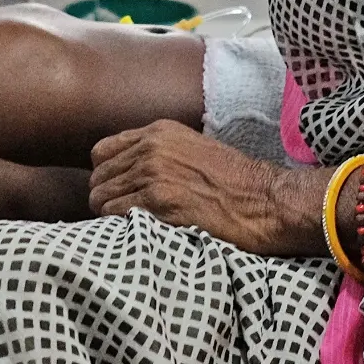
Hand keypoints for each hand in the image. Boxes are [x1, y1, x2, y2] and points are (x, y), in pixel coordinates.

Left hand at [89, 120, 327, 257]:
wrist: (265, 201)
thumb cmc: (235, 182)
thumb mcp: (193, 150)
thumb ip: (159, 153)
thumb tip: (127, 173)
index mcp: (158, 131)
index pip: (102, 151)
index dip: (105, 175)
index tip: (116, 191)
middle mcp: (151, 147)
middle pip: (98, 176)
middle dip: (105, 198)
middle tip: (123, 216)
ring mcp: (152, 173)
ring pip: (100, 197)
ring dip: (110, 215)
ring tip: (131, 226)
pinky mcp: (157, 202)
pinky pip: (114, 215)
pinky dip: (119, 227)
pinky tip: (139, 231)